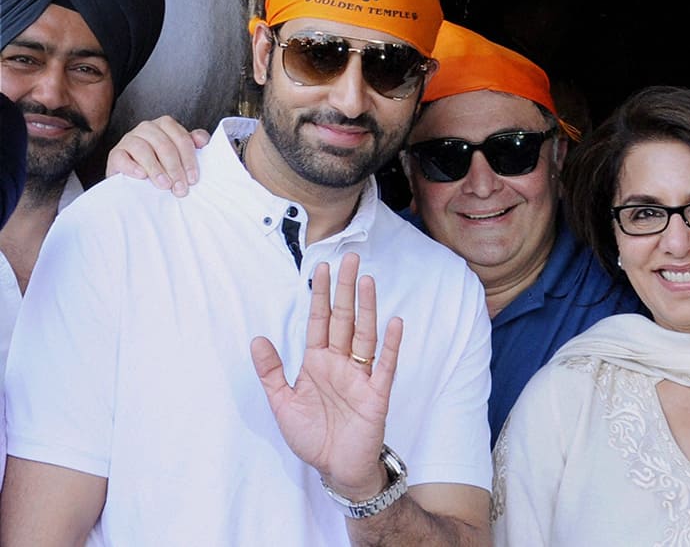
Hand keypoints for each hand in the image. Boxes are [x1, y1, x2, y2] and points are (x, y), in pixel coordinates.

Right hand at [105, 116, 208, 195]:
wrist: (136, 178)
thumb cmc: (163, 164)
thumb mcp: (182, 154)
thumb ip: (194, 144)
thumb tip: (202, 140)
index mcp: (166, 125)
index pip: (181, 138)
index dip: (189, 160)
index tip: (193, 179)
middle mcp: (147, 128)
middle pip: (164, 145)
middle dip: (174, 168)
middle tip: (180, 188)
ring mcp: (129, 139)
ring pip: (143, 149)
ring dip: (156, 169)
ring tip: (164, 185)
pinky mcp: (115, 153)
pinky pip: (121, 157)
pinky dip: (132, 167)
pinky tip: (141, 176)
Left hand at [250, 253, 402, 500]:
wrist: (336, 468)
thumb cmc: (312, 436)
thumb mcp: (282, 404)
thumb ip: (271, 371)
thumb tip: (257, 339)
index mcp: (317, 362)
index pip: (319, 321)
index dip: (320, 295)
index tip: (322, 268)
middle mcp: (340, 363)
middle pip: (344, 319)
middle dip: (345, 290)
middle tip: (350, 260)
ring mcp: (360, 376)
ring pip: (364, 334)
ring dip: (367, 308)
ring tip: (368, 281)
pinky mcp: (377, 393)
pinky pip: (386, 364)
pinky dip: (391, 344)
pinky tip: (395, 322)